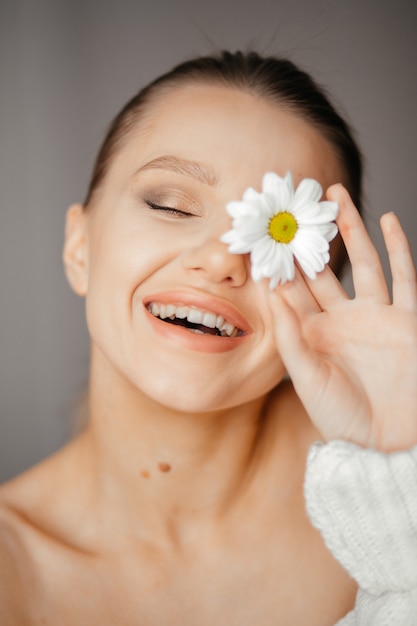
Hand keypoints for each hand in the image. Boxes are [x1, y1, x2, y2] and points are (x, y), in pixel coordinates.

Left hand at [268, 184, 416, 451]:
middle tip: (297, 202)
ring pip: (362, 262)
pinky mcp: (406, 319)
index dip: (278, 260)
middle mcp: (342, 319)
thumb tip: (272, 294)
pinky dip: (398, 248)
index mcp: (313, 332)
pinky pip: (404, 277)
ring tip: (336, 195)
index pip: (292, 288)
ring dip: (351, 229)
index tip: (263, 231)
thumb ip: (290, 336)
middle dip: (311, 236)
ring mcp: (375, 316)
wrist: (387, 443)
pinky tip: (388, 220)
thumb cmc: (341, 417)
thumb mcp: (307, 377)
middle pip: (324, 267)